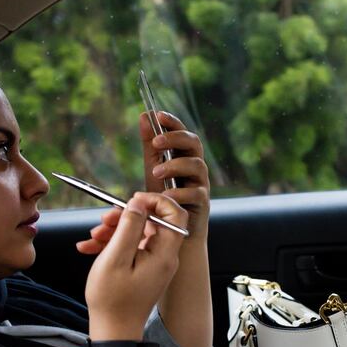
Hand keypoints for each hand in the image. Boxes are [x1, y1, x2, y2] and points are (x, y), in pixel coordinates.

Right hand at [81, 192, 187, 340]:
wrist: (114, 333)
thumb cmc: (113, 300)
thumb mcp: (116, 259)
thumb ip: (129, 228)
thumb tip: (138, 204)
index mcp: (165, 254)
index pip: (175, 214)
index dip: (156, 201)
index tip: (132, 200)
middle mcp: (165, 257)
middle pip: (152, 222)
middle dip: (126, 217)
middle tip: (104, 221)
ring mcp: (155, 264)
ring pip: (138, 233)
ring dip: (115, 230)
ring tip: (92, 238)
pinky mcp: (143, 269)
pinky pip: (131, 247)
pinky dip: (112, 244)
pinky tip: (90, 247)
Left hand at [140, 111, 209, 241]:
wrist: (173, 231)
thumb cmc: (165, 199)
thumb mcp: (153, 169)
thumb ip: (150, 146)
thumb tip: (144, 116)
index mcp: (184, 156)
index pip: (182, 132)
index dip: (173, 122)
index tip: (157, 115)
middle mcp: (195, 167)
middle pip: (194, 143)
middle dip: (175, 139)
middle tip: (156, 144)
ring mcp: (201, 184)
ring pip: (197, 165)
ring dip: (175, 165)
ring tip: (156, 173)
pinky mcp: (203, 203)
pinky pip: (195, 193)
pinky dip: (179, 193)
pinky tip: (165, 196)